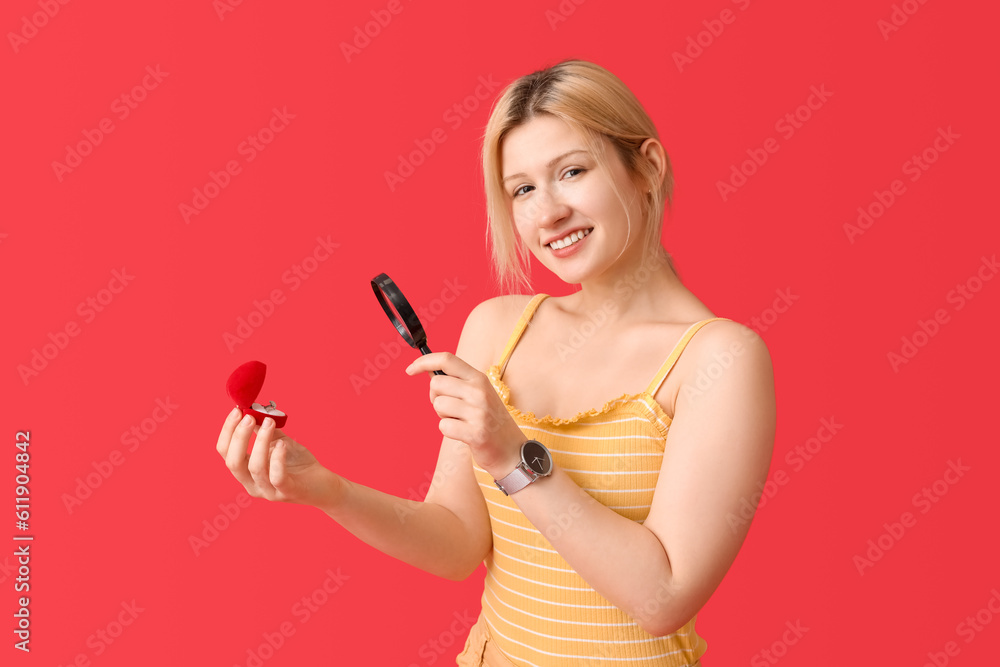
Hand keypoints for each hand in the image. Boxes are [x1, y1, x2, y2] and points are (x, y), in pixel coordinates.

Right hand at [216, 407, 341, 508]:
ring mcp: (269, 491)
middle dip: (239, 436)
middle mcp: (252, 484)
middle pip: (233, 462)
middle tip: (250, 417)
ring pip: (255, 467)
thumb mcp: (278, 442)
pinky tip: (282, 444)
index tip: (237, 410)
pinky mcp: (287, 492)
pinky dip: (277, 458)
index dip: (228, 431)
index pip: (225, 452)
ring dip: (261, 441)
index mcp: (245, 472)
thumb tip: (253, 409)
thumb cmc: (298, 463)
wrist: (322, 484)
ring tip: (270, 423)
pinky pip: (277, 477)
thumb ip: (264, 429)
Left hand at [405, 352, 523, 477]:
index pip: (447, 359)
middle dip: (435, 397)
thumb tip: (428, 369)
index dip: (424, 361)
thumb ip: (456, 382)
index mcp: (479, 378)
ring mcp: (479, 412)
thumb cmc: (490, 421)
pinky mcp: (476, 433)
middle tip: (450, 408)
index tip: (410, 369)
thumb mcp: (478, 394)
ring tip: (461, 421)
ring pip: (438, 405)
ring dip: (443, 416)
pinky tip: (463, 433)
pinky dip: (448, 430)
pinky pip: (444, 426)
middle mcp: (480, 391)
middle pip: (437, 383)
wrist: (512, 450)